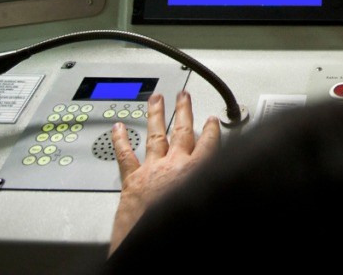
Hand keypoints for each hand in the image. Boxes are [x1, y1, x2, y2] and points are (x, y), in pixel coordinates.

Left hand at [109, 91, 219, 254]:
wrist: (149, 246)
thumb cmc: (176, 229)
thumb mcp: (205, 205)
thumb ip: (211, 187)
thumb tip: (225, 186)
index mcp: (197, 172)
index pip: (209, 144)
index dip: (212, 130)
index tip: (213, 120)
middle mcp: (175, 167)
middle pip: (182, 132)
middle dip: (184, 111)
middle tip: (183, 96)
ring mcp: (152, 171)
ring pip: (155, 136)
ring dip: (156, 115)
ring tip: (156, 99)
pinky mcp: (132, 181)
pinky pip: (125, 156)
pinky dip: (120, 141)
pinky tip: (117, 128)